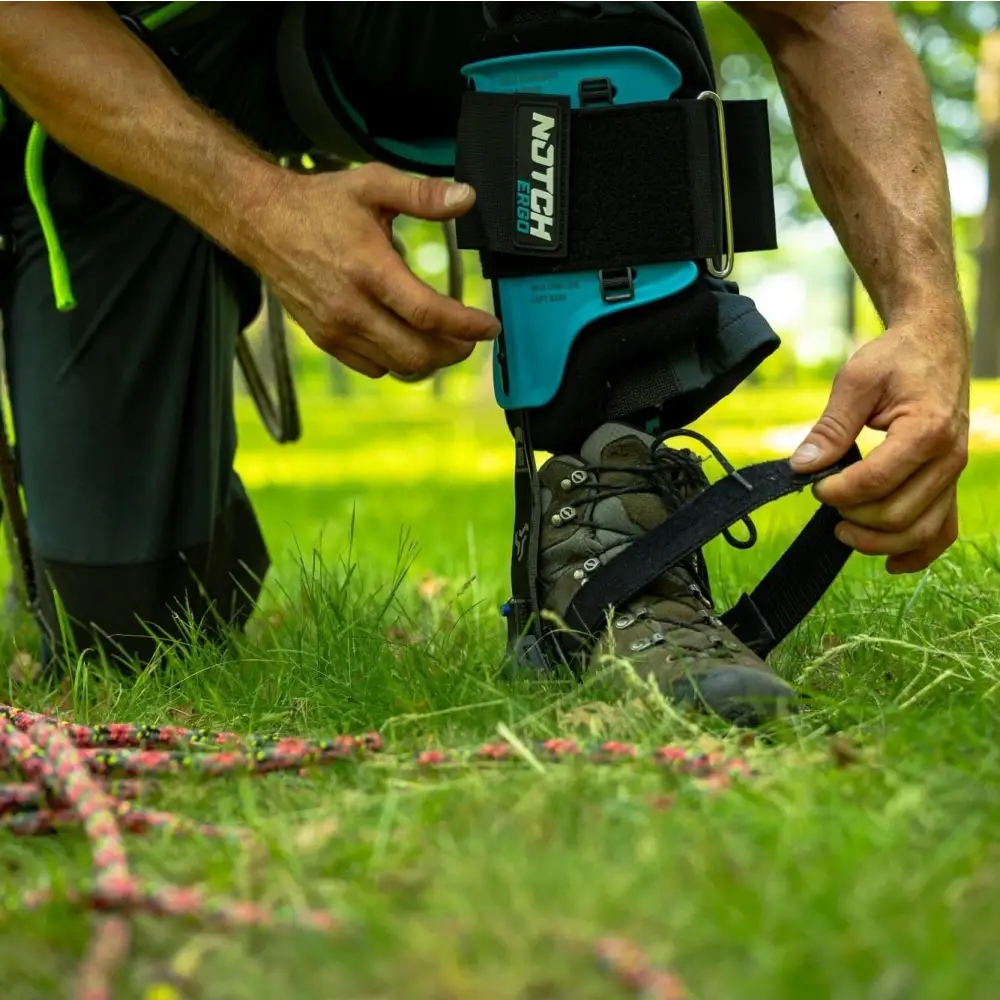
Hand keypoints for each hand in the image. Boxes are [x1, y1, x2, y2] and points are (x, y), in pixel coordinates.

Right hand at [245, 162, 500, 377]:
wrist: (261, 222)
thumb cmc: (319, 203)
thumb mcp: (373, 184)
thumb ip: (422, 193)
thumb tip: (466, 197)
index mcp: (369, 268)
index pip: (428, 313)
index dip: (467, 325)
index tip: (489, 326)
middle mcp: (351, 307)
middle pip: (417, 352)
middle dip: (454, 350)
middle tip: (471, 337)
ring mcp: (336, 328)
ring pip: (397, 366)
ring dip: (429, 359)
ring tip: (445, 340)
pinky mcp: (325, 340)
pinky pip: (373, 367)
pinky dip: (397, 361)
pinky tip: (407, 340)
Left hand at [788, 311, 969, 573]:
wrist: (935, 345)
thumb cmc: (895, 358)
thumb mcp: (856, 381)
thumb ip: (831, 427)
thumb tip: (801, 466)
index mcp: (926, 430)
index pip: (876, 481)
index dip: (837, 491)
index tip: (813, 483)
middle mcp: (948, 458)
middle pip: (898, 514)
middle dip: (853, 516)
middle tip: (824, 497)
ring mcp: (953, 474)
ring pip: (921, 531)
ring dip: (877, 542)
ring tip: (842, 530)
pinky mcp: (950, 483)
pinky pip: (943, 530)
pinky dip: (917, 553)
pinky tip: (888, 563)